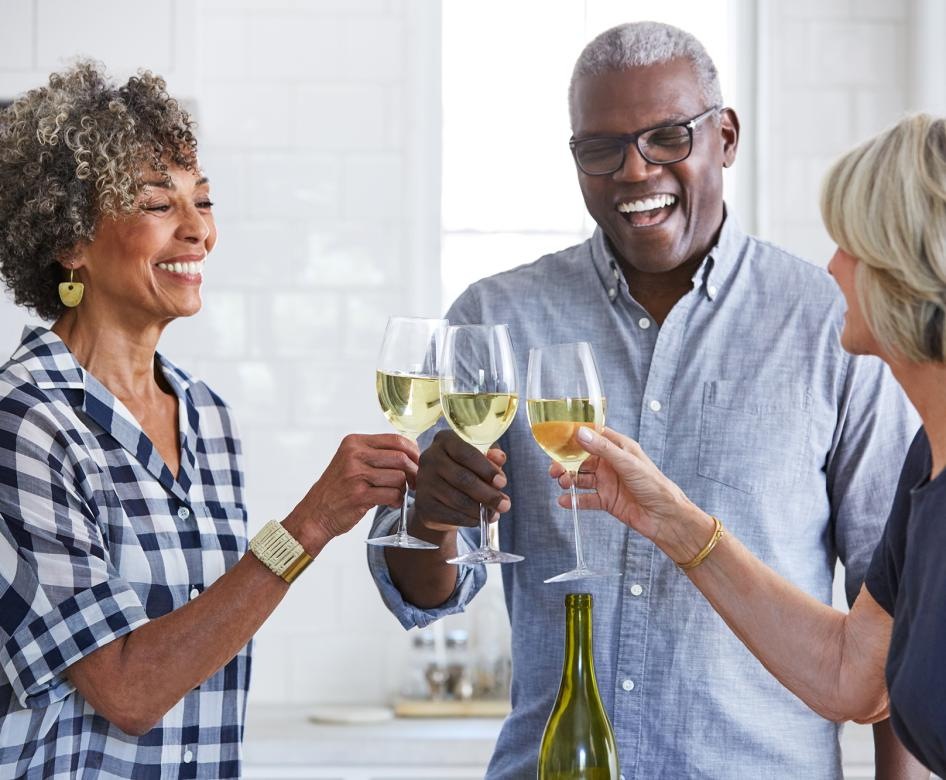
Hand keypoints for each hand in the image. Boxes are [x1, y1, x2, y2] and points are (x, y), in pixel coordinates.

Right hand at [289, 433, 420, 548]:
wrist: (315, 514)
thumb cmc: (338, 488)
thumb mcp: (352, 461)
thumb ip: (377, 454)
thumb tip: (413, 452)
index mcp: (354, 442)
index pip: (395, 440)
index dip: (413, 452)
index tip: (417, 463)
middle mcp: (354, 455)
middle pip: (400, 458)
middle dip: (413, 472)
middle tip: (414, 483)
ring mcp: (355, 475)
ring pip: (399, 477)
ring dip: (403, 489)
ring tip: (395, 494)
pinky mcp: (359, 495)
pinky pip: (392, 494)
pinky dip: (397, 501)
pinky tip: (391, 503)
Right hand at [413, 429, 510, 533]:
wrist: (440, 494)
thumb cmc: (465, 470)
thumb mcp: (480, 459)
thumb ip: (491, 456)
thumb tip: (499, 457)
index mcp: (445, 440)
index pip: (466, 453)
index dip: (486, 469)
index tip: (502, 482)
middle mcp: (430, 458)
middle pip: (462, 478)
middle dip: (487, 494)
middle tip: (504, 504)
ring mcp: (424, 482)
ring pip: (457, 499)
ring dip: (480, 510)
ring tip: (495, 513)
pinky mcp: (423, 504)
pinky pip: (450, 515)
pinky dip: (468, 519)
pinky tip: (479, 519)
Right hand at [549, 427, 692, 543]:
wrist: (665, 517)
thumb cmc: (654, 485)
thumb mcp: (627, 462)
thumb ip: (602, 448)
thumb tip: (581, 433)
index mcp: (618, 448)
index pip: (593, 436)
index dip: (575, 436)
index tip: (558, 438)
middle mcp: (611, 464)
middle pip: (582, 459)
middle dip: (566, 462)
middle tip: (554, 469)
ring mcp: (608, 482)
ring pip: (581, 478)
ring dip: (569, 480)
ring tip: (562, 483)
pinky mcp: (607, 501)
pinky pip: (586, 499)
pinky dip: (574, 500)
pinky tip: (565, 501)